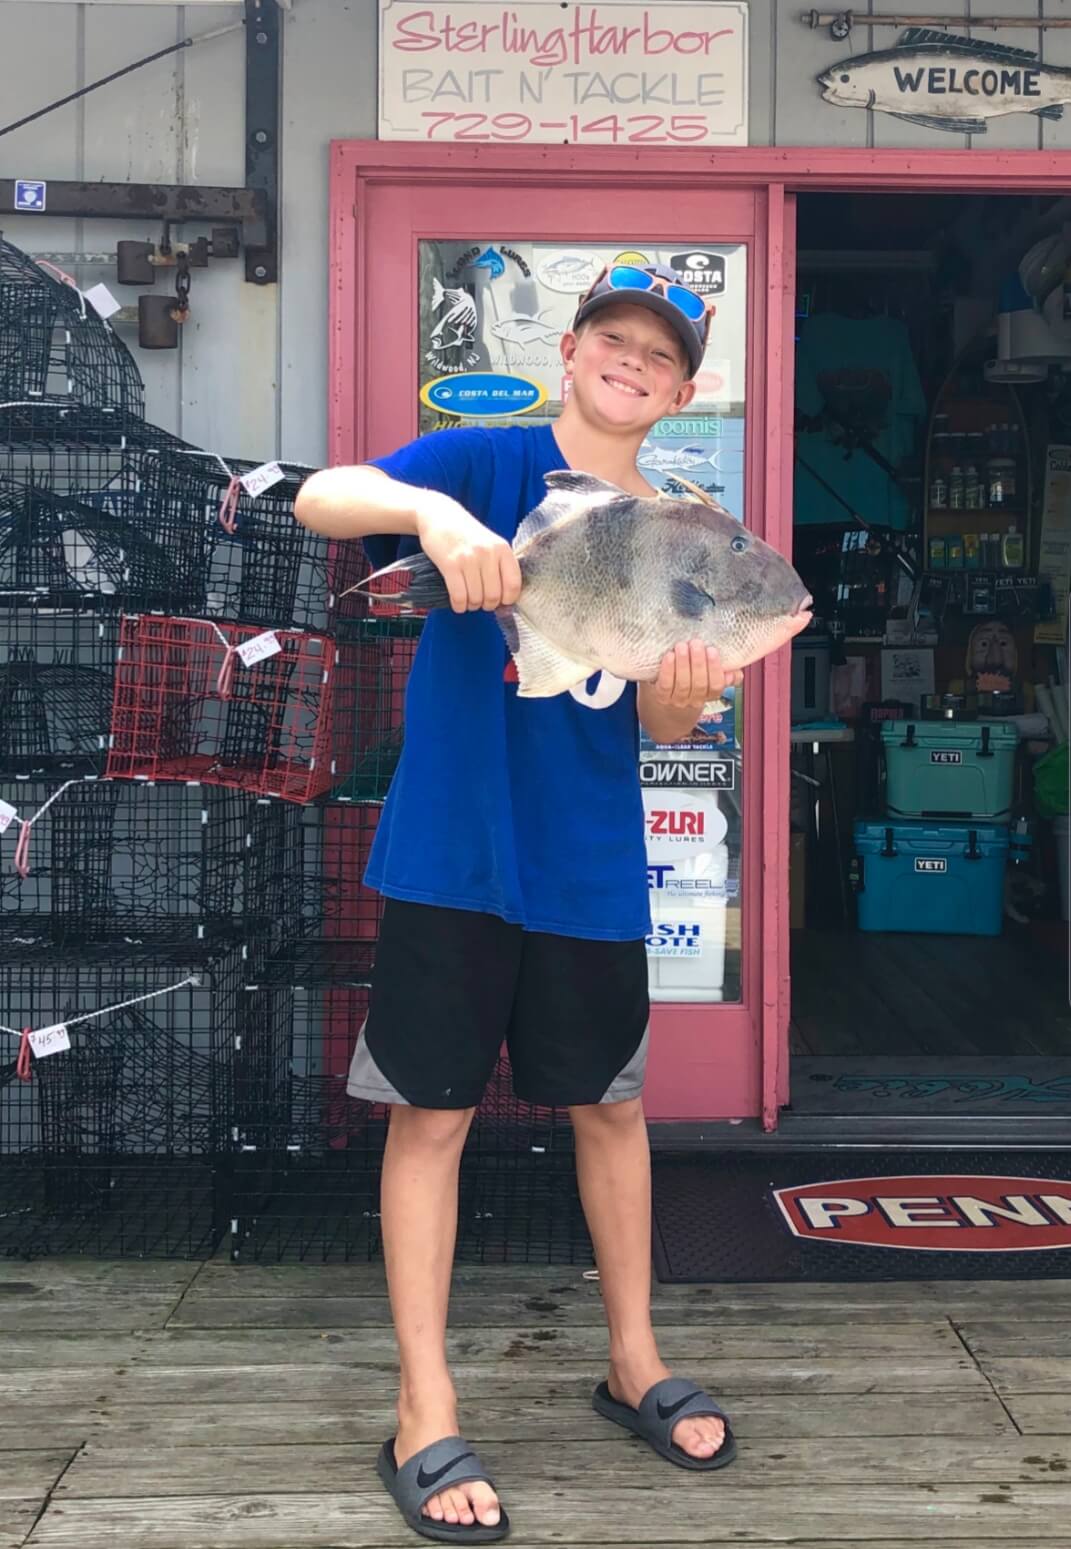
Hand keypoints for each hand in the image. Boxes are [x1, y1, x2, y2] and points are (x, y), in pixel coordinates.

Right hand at [415, 495, 521, 613]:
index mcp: (502, 549)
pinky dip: (458, 605)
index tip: (500, 601)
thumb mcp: (490, 543)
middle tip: (481, 601)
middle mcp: (487, 553)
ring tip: (468, 600)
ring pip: (476, 598)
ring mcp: (468, 559)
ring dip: (471, 606)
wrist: (439, 516)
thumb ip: (500, 566)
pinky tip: (457, 602)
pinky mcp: (450, 564)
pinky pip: (459, 596)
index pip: (513, 585)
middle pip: (493, 596)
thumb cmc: (466, 535)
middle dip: (487, 605)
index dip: (507, 600)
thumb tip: (506, 600)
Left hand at [652, 641, 742, 708]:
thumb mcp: (710, 680)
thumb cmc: (693, 682)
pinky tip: (669, 656)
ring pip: (683, 684)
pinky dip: (668, 671)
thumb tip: (736, 672)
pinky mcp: (661, 697)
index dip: (715, 669)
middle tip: (696, 643)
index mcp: (710, 694)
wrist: (669, 704)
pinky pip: (665, 685)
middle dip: (698, 662)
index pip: (716, 686)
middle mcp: (695, 700)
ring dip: (683, 664)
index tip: (712, 650)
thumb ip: (724, 674)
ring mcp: (678, 700)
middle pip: (699, 684)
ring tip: (682, 645)